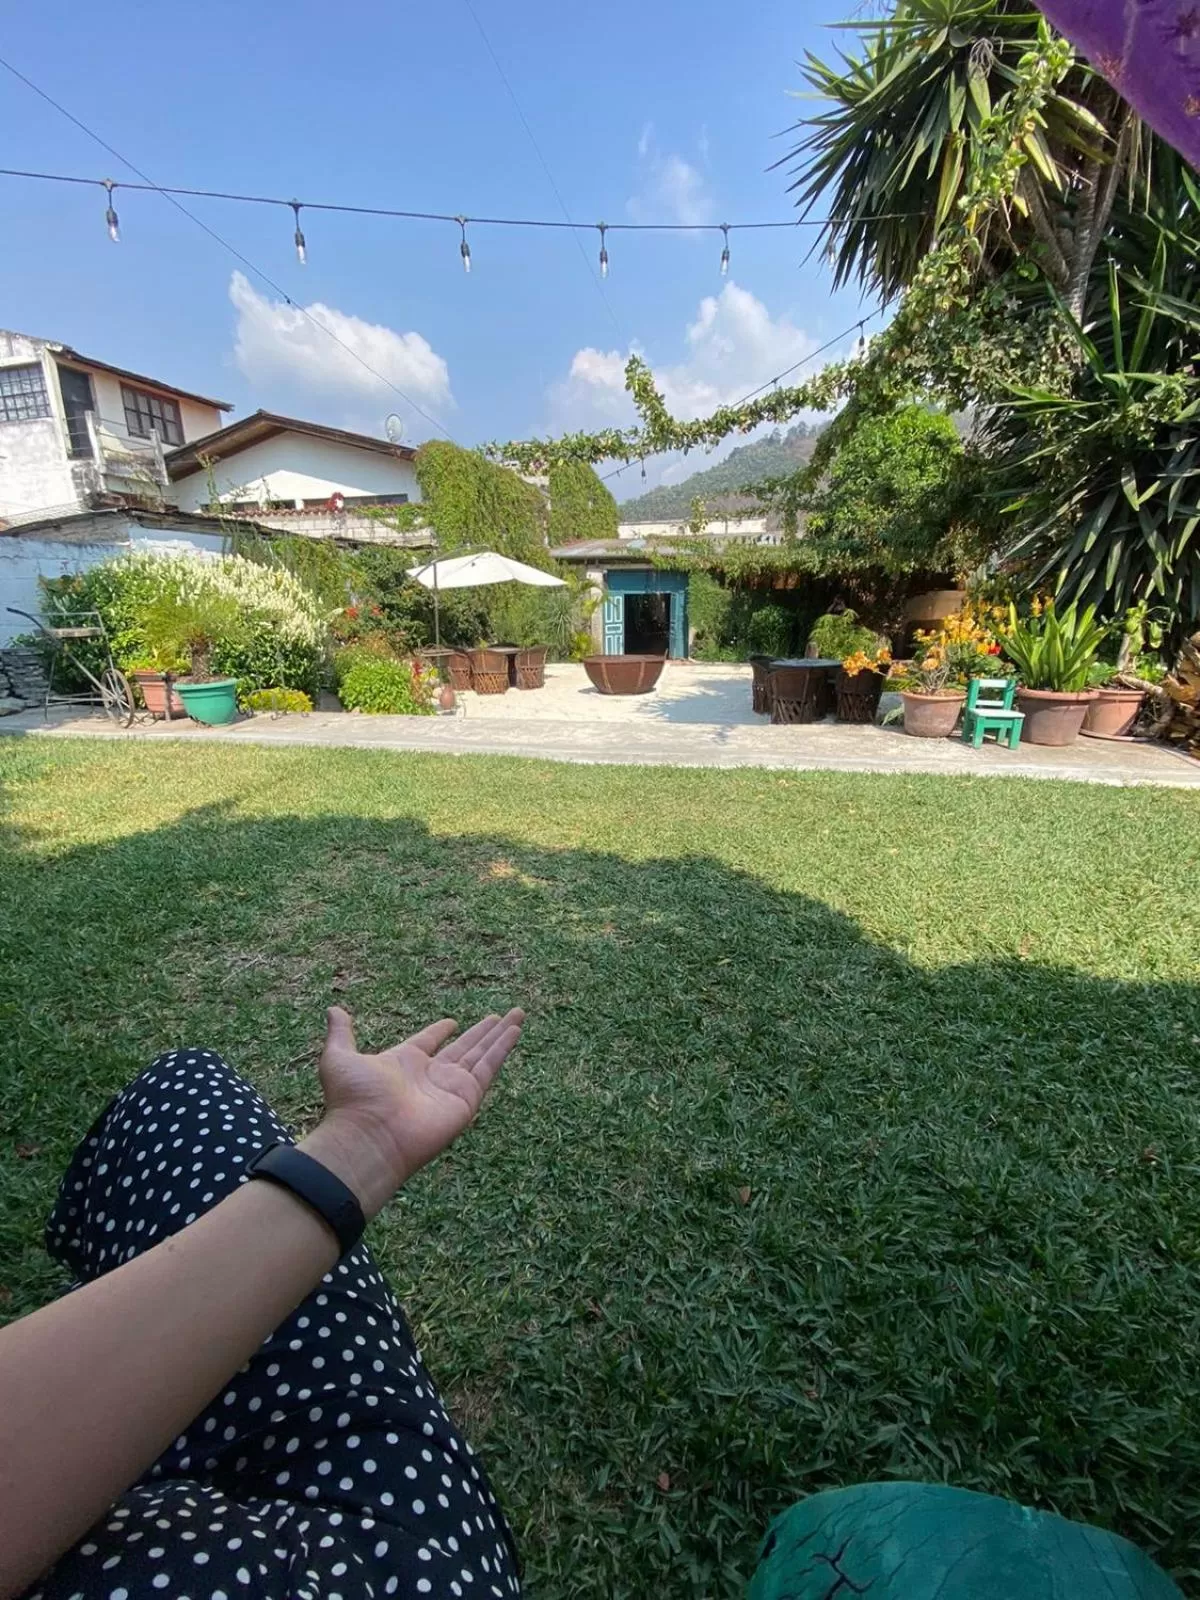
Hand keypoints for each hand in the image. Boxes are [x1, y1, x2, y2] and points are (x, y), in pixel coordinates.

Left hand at [299, 1005, 523, 1216]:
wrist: (369, 1137)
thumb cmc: (352, 1100)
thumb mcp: (339, 1057)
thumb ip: (341, 1033)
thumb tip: (334, 1009)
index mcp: (402, 1064)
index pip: (427, 1043)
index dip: (438, 1032)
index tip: (452, 1022)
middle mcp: (430, 1076)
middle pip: (463, 1048)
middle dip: (481, 1032)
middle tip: (499, 1015)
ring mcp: (450, 1088)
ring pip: (481, 1055)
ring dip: (499, 1035)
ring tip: (518, 1014)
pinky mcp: (466, 1099)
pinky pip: (489, 1068)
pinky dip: (503, 1049)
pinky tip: (515, 1031)